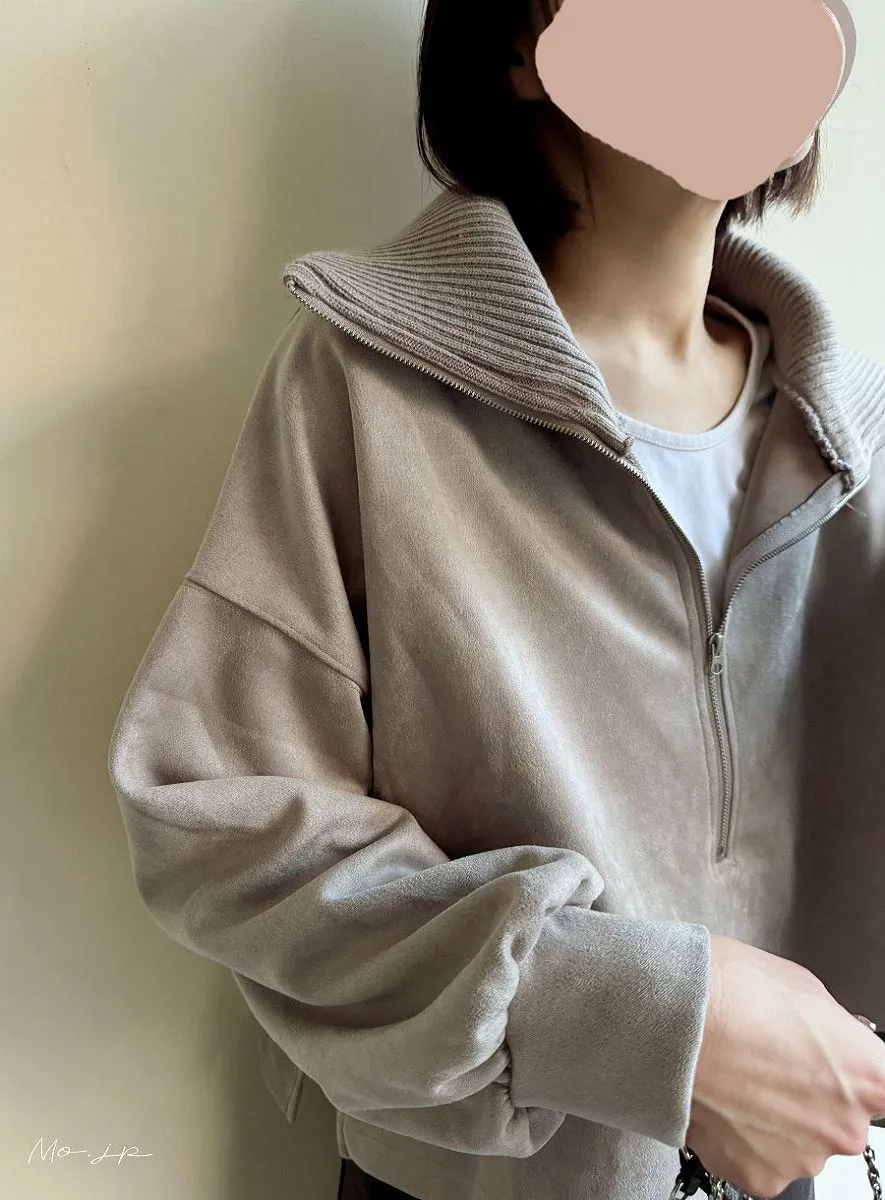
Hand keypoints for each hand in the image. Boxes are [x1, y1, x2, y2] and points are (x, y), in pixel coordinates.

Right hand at [686, 934, 884, 1196]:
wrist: (664, 1019)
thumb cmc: (725, 990)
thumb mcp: (800, 984)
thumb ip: (830, 1027)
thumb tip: (831, 1041)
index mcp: (867, 1075)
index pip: (881, 1085)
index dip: (850, 1070)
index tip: (832, 1065)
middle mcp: (844, 1127)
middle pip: (841, 1117)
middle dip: (813, 1093)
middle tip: (769, 1060)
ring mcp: (802, 1158)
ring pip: (800, 1140)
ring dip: (777, 1117)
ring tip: (737, 1076)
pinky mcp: (759, 1178)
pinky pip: (762, 1160)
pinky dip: (745, 1138)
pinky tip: (723, 1099)